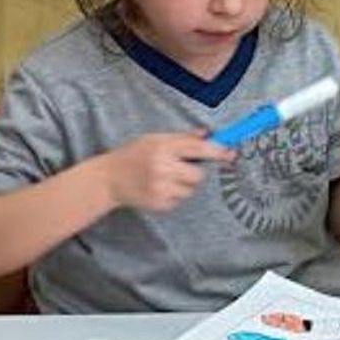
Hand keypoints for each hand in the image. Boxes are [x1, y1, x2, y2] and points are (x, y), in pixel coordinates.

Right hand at [104, 132, 230, 211]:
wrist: (109, 179)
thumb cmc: (133, 155)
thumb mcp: (153, 139)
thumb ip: (181, 138)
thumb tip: (208, 135)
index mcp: (162, 148)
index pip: (197, 149)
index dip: (217, 152)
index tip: (231, 154)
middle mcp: (162, 168)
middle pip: (198, 175)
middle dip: (192, 172)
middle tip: (176, 169)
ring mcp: (160, 188)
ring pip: (190, 190)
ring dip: (182, 185)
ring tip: (163, 179)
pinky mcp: (158, 204)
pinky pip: (178, 201)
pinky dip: (172, 196)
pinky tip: (156, 189)